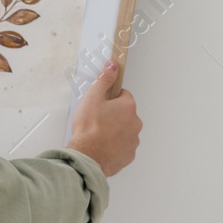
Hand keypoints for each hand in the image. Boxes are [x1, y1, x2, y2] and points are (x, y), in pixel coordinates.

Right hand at [67, 59, 140, 176]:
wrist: (87, 157)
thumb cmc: (89, 130)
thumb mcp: (93, 97)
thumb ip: (105, 79)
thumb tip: (113, 65)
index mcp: (128, 107)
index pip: (123, 95)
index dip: (110, 99)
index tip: (101, 104)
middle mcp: (135, 123)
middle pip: (125, 114)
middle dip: (113, 115)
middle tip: (97, 120)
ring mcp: (133, 140)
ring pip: (125, 130)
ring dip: (115, 131)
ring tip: (98, 134)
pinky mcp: (129, 154)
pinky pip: (123, 146)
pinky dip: (115, 145)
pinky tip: (103, 145)